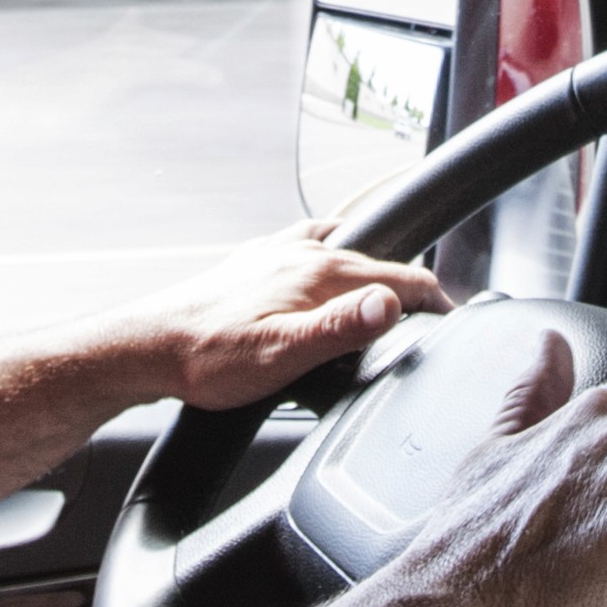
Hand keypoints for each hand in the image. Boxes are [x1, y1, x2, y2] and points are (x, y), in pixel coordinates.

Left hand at [104, 217, 454, 408]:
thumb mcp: (282, 356)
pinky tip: (322, 268)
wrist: (148, 348)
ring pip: (343, 249)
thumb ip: (341, 328)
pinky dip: (330, 256)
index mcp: (319, 272)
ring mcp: (277, 254)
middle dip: (410, 285)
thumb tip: (390, 304)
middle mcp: (301, 252)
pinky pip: (307, 247)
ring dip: (371, 267)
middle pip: (377, 261)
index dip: (435, 301)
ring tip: (390, 290)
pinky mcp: (255, 263)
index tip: (457, 320)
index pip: (399, 278)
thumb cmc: (209, 359)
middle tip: (433, 313)